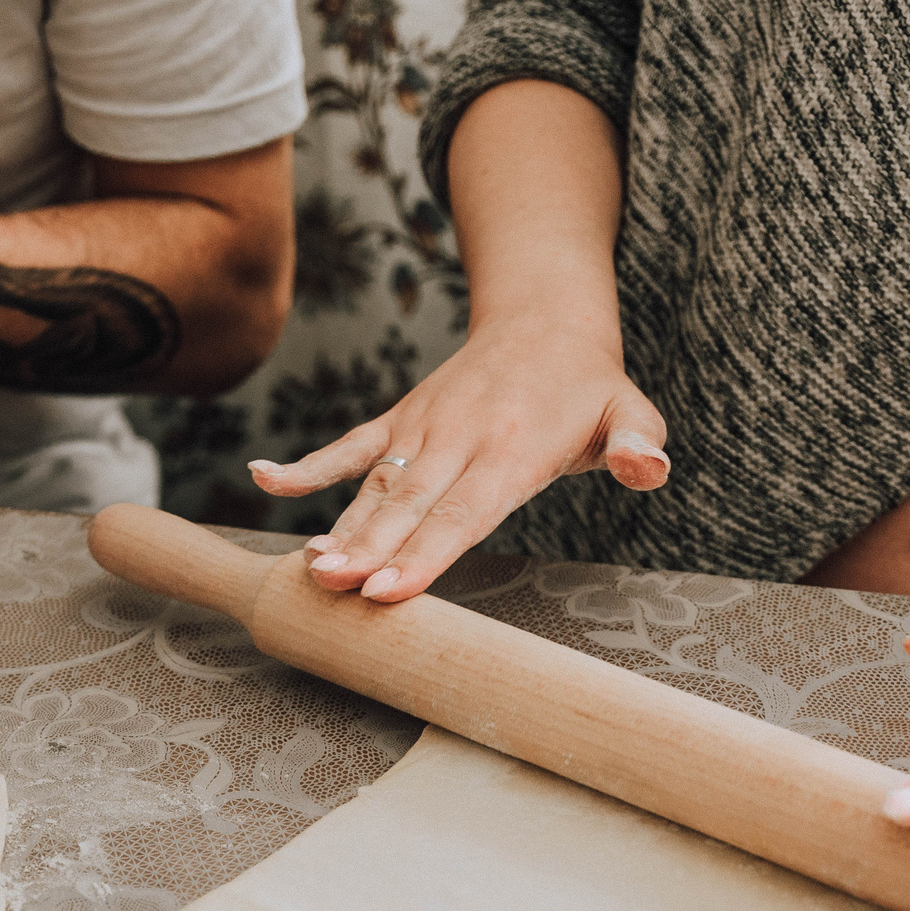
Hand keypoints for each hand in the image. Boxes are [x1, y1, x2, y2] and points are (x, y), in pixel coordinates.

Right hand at [246, 315, 669, 601]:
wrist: (544, 319)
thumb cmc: (588, 387)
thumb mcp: (630, 410)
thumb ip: (638, 444)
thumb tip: (649, 469)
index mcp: (512, 449)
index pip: (464, 512)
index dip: (424, 555)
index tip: (388, 591)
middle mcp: (460, 439)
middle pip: (410, 506)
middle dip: (369, 550)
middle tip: (331, 588)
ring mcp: (423, 428)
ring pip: (375, 487)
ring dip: (340, 528)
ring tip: (308, 569)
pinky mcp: (401, 420)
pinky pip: (347, 446)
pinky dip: (305, 465)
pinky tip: (261, 478)